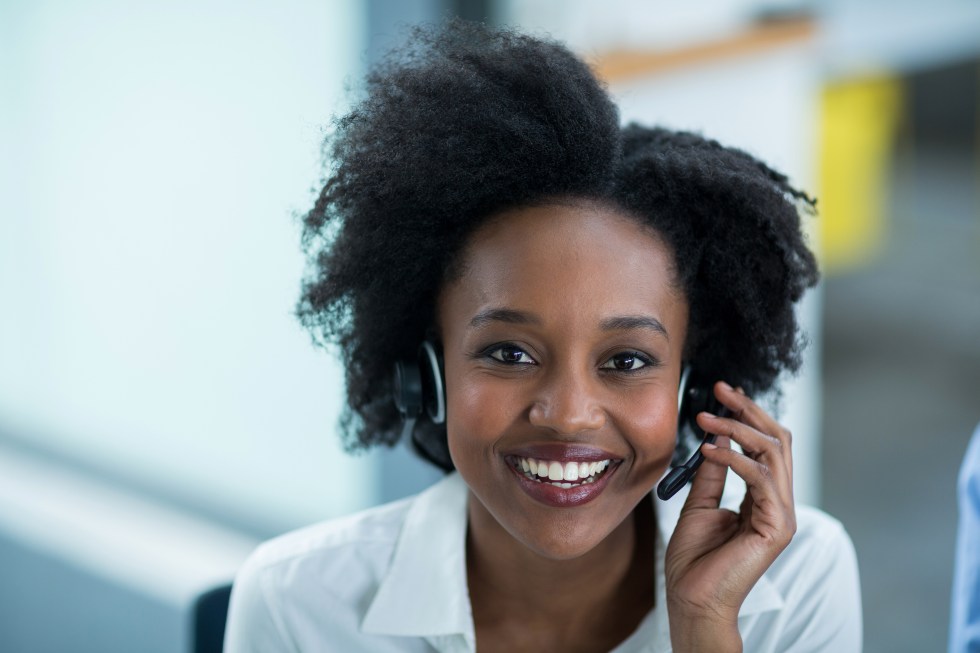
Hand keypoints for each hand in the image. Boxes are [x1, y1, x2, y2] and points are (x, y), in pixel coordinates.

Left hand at [664, 381, 795, 651]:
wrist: (692, 599)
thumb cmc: (693, 559)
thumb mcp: (699, 503)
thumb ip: (713, 473)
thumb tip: (718, 440)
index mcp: (763, 497)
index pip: (766, 445)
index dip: (747, 415)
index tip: (723, 392)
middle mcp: (778, 502)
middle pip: (777, 440)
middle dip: (748, 410)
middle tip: (721, 389)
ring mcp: (781, 514)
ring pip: (773, 452)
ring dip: (737, 428)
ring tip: (706, 420)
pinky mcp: (776, 526)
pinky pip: (762, 478)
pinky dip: (734, 458)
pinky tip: (708, 449)